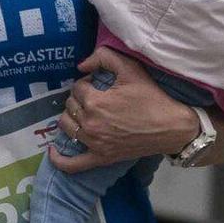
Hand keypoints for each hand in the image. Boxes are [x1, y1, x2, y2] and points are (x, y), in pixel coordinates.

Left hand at [54, 50, 207, 172]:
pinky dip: (59, 160)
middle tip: (95, 97)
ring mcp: (94, 143)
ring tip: (83, 113)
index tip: (98, 84)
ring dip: (71, 117)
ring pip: (66, 127)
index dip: (86, 83)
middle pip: (69, 106)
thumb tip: (82, 65)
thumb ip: (104, 57)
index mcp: (95, 102)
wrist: (171, 127)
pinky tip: (52, 152)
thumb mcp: (131, 69)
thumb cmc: (152, 97)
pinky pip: (72, 164)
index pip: (77, 88)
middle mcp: (90, 124)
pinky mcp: (100, 158)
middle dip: (79, 98)